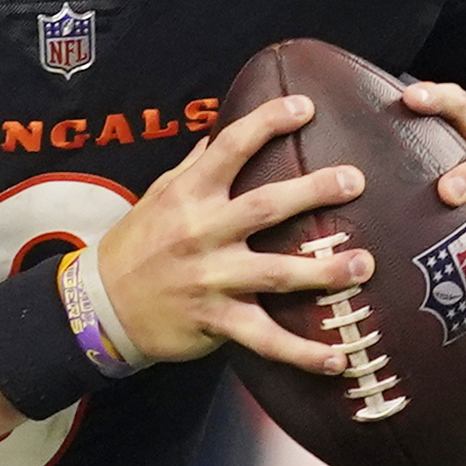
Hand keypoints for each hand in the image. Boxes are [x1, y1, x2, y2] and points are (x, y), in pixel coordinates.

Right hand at [86, 89, 371, 374]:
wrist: (101, 306)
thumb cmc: (136, 245)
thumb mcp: (158, 196)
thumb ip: (194, 166)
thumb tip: (220, 132)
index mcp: (189, 194)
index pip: (229, 148)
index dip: (267, 122)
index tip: (305, 107)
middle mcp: (201, 233)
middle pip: (265, 207)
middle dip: (313, 191)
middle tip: (354, 180)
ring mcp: (210, 279)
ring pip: (275, 273)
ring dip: (324, 271)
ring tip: (364, 265)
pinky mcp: (215, 320)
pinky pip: (265, 339)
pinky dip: (302, 352)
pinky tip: (337, 358)